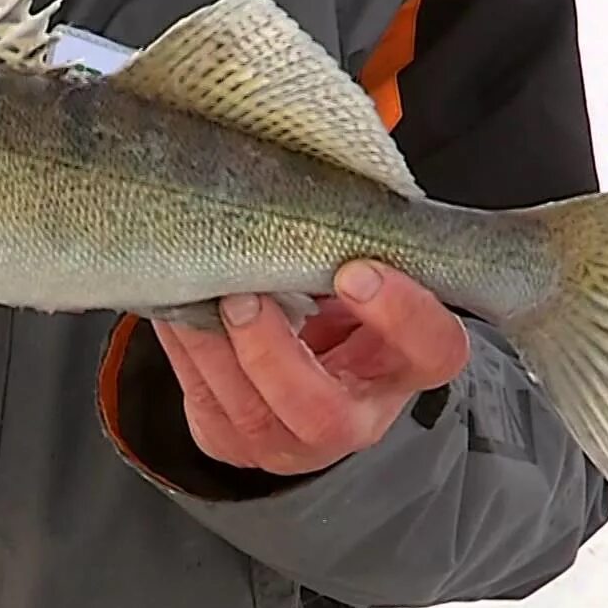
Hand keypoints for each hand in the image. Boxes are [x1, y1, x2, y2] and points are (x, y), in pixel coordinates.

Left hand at [152, 261, 469, 475]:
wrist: (304, 348)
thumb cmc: (336, 297)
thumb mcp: (361, 266)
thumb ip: (353, 236)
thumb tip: (327, 165)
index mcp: (408, 363)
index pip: (432, 349)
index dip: (400, 314)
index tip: (355, 269)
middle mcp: (358, 416)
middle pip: (322, 413)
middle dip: (272, 354)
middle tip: (242, 299)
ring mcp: (293, 442)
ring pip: (251, 416)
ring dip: (213, 351)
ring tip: (194, 294)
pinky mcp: (235, 442)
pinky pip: (204, 404)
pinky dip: (185, 351)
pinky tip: (175, 309)